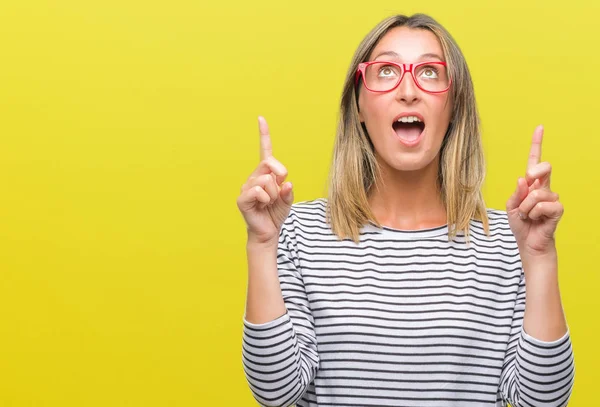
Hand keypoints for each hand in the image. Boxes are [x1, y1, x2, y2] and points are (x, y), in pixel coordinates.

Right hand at [237, 116, 293, 245]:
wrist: (267, 232)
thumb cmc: (276, 214)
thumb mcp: (287, 200)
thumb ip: (288, 190)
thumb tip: (286, 183)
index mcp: (265, 173)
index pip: (265, 151)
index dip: (263, 135)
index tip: (261, 118)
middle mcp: (254, 176)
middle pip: (271, 164)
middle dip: (280, 179)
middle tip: (278, 195)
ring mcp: (246, 186)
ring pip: (267, 180)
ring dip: (273, 195)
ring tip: (269, 203)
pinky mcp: (242, 198)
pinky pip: (258, 191)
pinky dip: (266, 199)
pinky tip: (262, 206)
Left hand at [506, 125, 562, 256]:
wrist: (528, 243)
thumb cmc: (521, 224)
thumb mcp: (511, 206)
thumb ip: (516, 192)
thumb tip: (523, 179)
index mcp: (532, 184)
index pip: (535, 161)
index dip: (537, 145)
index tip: (539, 128)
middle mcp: (544, 187)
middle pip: (542, 167)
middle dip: (534, 174)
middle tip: (526, 193)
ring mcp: (552, 198)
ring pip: (535, 193)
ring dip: (525, 208)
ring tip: (527, 216)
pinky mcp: (558, 209)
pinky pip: (541, 205)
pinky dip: (532, 214)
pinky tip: (535, 220)